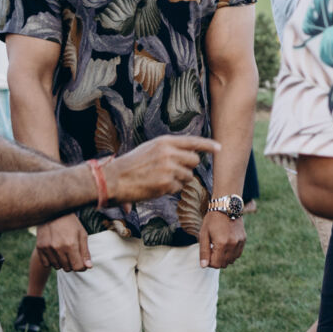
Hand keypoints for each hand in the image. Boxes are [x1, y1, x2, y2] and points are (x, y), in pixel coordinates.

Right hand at [36, 212, 91, 272]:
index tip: (82, 263)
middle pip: (68, 268)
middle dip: (72, 263)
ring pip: (57, 267)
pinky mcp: (40, 248)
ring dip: (62, 262)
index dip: (82, 267)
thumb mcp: (82, 234)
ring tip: (64, 251)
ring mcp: (48, 248)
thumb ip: (85, 252)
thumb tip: (88, 267)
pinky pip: (47, 264)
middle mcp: (58, 248)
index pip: (78, 267)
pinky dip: (52, 261)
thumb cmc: (71, 223)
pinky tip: (55, 252)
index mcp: (71, 244)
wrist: (53, 212)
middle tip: (72, 254)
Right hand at [102, 135, 220, 202]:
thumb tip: (189, 152)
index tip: (219, 148)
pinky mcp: (166, 184)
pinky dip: (169, 189)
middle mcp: (169, 153)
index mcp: (165, 142)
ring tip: (160, 179)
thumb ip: (169, 149)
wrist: (113, 179)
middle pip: (194, 161)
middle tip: (174, 171)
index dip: (208, 145)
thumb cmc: (131, 164)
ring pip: (187, 176)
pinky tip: (155, 186)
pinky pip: (177, 188)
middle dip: (188, 167)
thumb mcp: (150, 148)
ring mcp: (169, 169)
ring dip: (178, 180)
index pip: (193, 142)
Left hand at [199, 209, 245, 269]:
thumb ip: (204, 251)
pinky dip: (231, 254)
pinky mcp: (243, 240)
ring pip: (231, 260)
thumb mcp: (204, 234)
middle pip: (224, 264)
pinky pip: (237, 254)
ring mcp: (239, 242)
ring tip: (219, 247)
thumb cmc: (212, 220)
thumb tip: (204, 266)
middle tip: (212, 250)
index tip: (207, 254)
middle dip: (216, 261)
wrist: (226, 207)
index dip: (209, 263)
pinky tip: (226, 245)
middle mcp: (232, 244)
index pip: (216, 264)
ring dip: (224, 258)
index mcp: (221, 243)